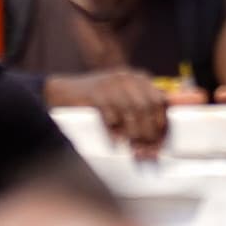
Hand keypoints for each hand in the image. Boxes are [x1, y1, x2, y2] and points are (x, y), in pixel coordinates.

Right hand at [54, 67, 173, 157]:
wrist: (64, 93)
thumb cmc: (97, 103)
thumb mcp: (122, 100)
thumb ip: (141, 110)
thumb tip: (159, 135)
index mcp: (137, 78)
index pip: (159, 99)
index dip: (162, 122)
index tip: (161, 140)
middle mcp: (127, 77)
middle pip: (148, 105)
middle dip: (150, 130)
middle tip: (147, 147)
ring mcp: (111, 83)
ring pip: (133, 111)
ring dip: (135, 133)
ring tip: (133, 146)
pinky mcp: (96, 93)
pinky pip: (113, 115)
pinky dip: (116, 131)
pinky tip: (115, 139)